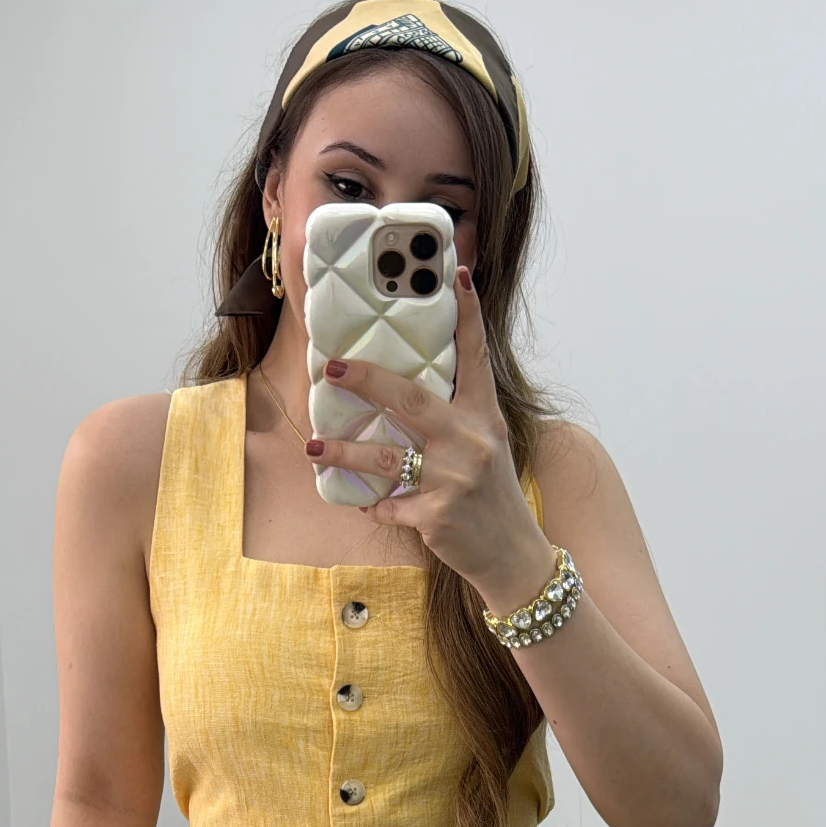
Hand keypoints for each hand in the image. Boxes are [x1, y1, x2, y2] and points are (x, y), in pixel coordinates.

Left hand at [305, 269, 556, 611]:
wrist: (512, 554)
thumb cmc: (491, 494)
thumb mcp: (487, 445)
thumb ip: (457, 415)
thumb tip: (407, 388)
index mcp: (484, 417)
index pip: (477, 356)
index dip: (468, 313)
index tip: (456, 272)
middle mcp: (470, 441)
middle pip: (409, 398)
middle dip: (366, 380)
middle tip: (332, 368)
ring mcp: (452, 479)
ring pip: (384, 456)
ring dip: (343, 453)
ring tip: (313, 448)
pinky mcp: (436, 515)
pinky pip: (388, 504)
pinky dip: (372, 505)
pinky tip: (364, 504)